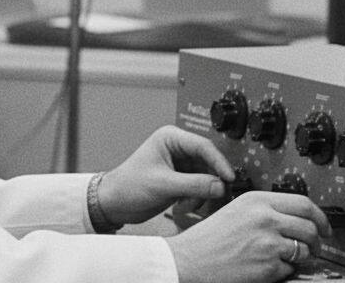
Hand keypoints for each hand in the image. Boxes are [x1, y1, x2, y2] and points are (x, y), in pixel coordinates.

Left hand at [97, 125, 235, 225]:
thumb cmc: (128, 186)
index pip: (203, 146)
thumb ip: (194, 185)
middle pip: (209, 163)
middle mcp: (178, 149)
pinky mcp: (181, 180)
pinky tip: (183, 206)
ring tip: (188, 204)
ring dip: (202, 194)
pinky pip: (200, 188)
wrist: (114, 204)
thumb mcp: (163, 185)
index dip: (219, 162)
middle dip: (210, 182)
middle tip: (216, 196)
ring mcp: (181, 165)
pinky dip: (197, 199)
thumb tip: (220, 186)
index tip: (230, 178)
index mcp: (171, 138)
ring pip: (207, 178)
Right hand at [165, 191, 332, 282]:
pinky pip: (290, 269)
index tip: (324, 225)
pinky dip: (284, 271)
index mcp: (256, 200)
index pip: (303, 203)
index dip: (320, 217)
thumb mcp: (236, 211)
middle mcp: (265, 218)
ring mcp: (268, 242)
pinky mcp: (269, 266)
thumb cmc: (208, 239)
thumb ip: (264, 211)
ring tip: (288, 259)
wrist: (190, 261)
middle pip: (310, 227)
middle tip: (315, 246)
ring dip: (302, 257)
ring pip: (304, 249)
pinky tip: (268, 268)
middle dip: (317, 240)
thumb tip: (293, 219)